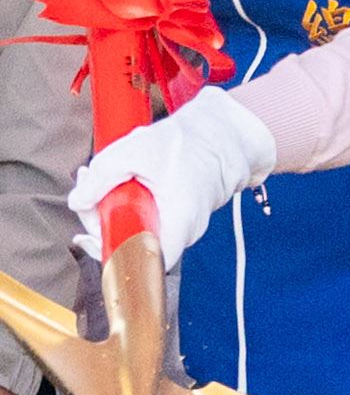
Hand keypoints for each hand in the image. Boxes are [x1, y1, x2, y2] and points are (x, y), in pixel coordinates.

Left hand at [68, 84, 275, 265]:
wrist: (225, 131)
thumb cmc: (188, 140)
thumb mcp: (133, 150)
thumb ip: (99, 178)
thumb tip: (79, 202)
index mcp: (179, 221)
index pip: (143, 263)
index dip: (111, 255)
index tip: (90, 236)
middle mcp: (187, 231)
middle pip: (134, 245)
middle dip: (102, 221)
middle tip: (87, 193)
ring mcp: (187, 225)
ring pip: (140, 231)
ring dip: (114, 210)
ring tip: (101, 179)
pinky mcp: (183, 216)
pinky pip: (150, 220)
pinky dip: (131, 205)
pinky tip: (122, 181)